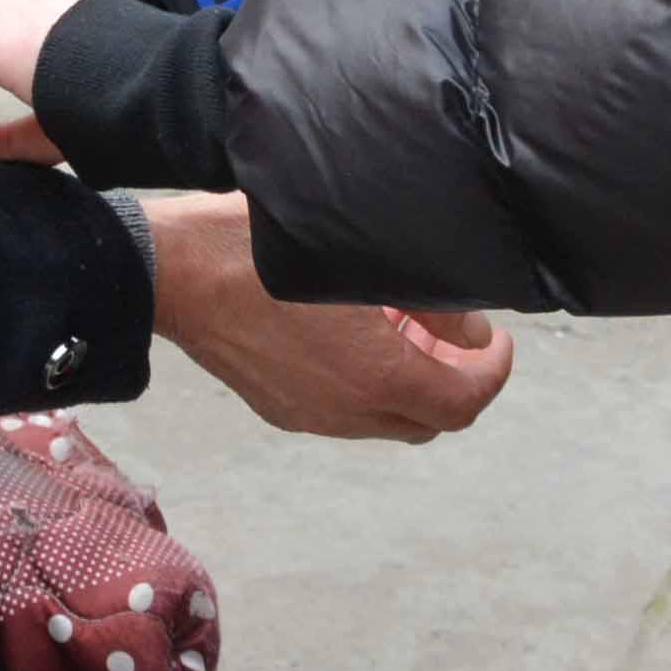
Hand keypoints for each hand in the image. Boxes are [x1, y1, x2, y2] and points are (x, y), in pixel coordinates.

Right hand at [143, 194, 512, 443]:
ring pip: (384, 418)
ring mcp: (308, 415)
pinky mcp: (278, 407)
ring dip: (407, 381)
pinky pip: (343, 411)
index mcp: (374, 378)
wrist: (173, 272)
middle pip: (429, 420)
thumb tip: (470, 330)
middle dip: (452, 378)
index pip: (464, 401)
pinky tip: (351, 334)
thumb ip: (431, 301)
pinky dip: (367, 384)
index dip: (494, 372)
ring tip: (401, 325)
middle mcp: (344, 412)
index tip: (497, 341)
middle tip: (452, 330)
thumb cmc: (261, 250)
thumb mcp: (362, 259)